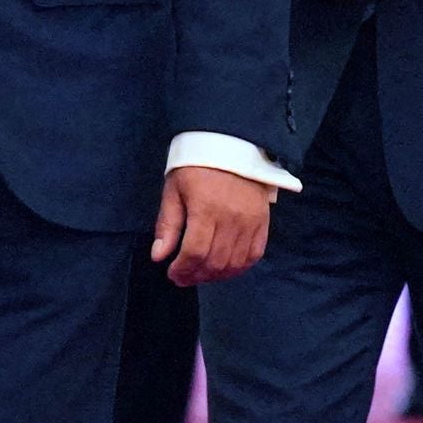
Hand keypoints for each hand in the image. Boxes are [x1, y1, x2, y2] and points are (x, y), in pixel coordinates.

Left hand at [152, 166, 272, 285]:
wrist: (230, 144)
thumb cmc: (196, 166)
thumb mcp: (173, 190)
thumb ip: (168, 225)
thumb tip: (158, 256)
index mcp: (206, 209)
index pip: (195, 253)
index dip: (182, 269)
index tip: (172, 274)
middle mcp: (231, 219)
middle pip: (215, 262)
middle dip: (196, 275)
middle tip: (184, 277)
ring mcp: (250, 222)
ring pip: (235, 263)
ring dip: (216, 275)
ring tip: (201, 274)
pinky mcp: (263, 222)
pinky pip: (254, 254)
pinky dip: (239, 267)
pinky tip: (224, 268)